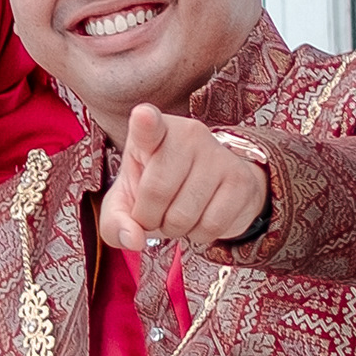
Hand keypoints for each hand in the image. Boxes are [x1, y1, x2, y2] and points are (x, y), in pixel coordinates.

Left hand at [98, 106, 268, 253]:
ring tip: (177, 214)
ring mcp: (218, 155)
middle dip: (148, 219)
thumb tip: (133, 240)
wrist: (211, 193)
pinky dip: (199, 235)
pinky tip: (200, 219)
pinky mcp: (240, 180)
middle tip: (154, 214)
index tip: (143, 116)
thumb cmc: (155, 192)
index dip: (145, 123)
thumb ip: (115, 223)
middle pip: (156, 191)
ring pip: (183, 215)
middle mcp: (188, 135)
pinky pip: (210, 226)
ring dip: (174, 230)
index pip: (148, 126)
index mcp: (152, 133)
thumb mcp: (125, 204)